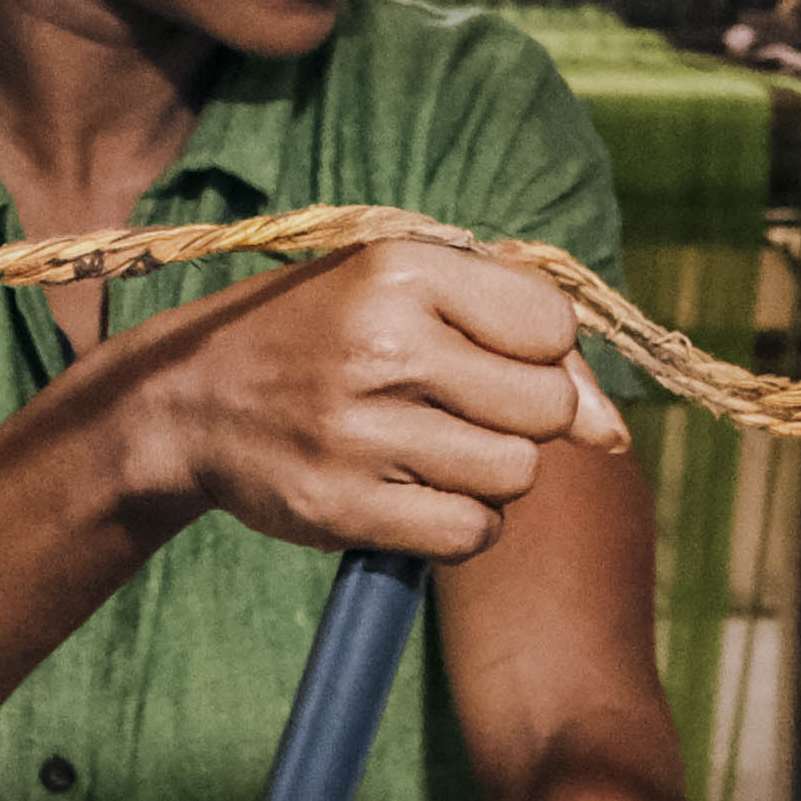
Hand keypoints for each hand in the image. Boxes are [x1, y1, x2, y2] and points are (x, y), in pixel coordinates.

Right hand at [97, 243, 625, 564]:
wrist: (187, 401)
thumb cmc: (318, 336)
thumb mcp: (403, 293)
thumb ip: (517, 337)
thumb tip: (614, 432)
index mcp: (401, 269)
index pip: (552, 324)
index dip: (539, 351)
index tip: (490, 356)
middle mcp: (382, 343)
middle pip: (545, 407)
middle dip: (521, 418)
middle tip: (458, 409)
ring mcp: (361, 430)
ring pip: (516, 474)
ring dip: (492, 474)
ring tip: (432, 449)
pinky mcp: (345, 507)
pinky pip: (472, 532)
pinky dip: (460, 523)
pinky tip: (415, 493)